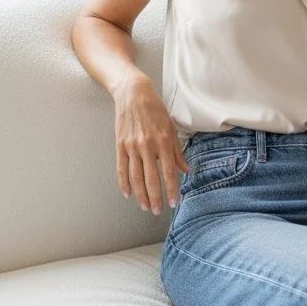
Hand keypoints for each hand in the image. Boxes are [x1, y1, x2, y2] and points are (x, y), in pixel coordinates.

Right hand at [113, 74, 189, 211]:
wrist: (133, 94)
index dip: (171, 189)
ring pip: (136, 177)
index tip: (173, 202)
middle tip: (158, 211)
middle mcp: (147, 146)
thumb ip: (177, 151)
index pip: (168, 172)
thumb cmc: (155, 110)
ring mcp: (132, 147)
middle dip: (155, 198)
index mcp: (162, 142)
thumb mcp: (171, 128)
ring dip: (141, 195)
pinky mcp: (120, 145)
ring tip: (146, 207)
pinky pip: (122, 169)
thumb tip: (186, 170)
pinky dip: (124, 183)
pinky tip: (128, 194)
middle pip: (151, 179)